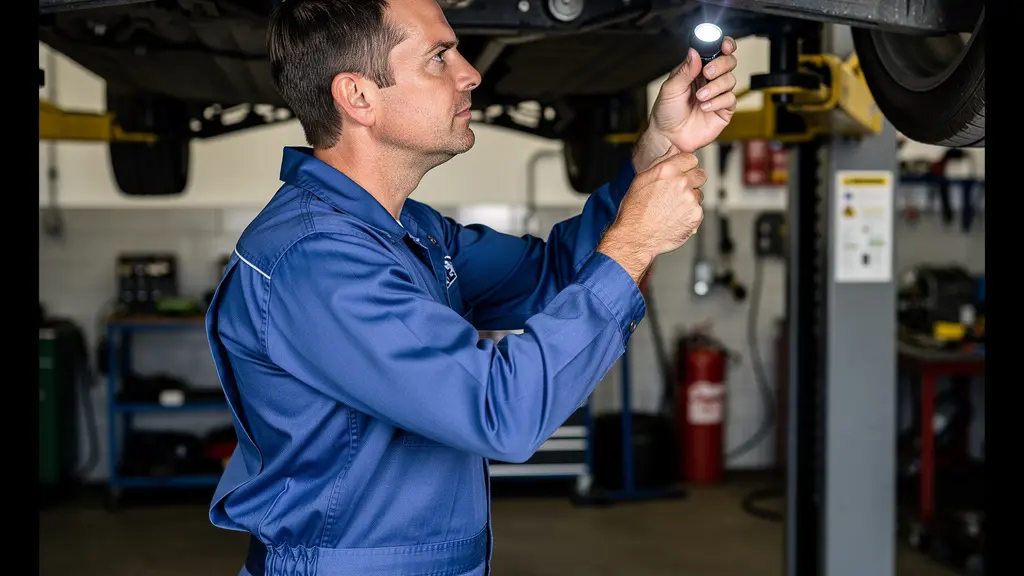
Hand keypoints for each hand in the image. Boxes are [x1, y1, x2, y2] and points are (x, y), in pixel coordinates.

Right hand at [599, 148, 706, 283]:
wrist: (636, 237)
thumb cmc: (635, 211)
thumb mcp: (641, 180)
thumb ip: (662, 162)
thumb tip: (674, 150)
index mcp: (667, 170)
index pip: (691, 159)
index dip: (685, 167)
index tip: (680, 174)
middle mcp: (681, 183)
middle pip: (700, 174)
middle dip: (692, 181)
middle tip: (676, 193)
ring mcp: (691, 200)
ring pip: (699, 194)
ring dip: (690, 199)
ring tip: (671, 209)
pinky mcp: (696, 215)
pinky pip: (698, 210)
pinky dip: (690, 214)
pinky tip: (675, 218)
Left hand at [633, 37, 738, 170]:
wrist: (668, 137)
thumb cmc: (666, 113)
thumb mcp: (670, 88)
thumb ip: (685, 70)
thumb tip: (694, 52)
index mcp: (696, 70)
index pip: (716, 51)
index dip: (724, 45)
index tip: (724, 45)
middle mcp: (709, 80)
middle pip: (729, 62)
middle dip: (720, 65)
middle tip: (707, 73)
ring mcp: (717, 94)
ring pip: (730, 80)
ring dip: (715, 87)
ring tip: (700, 97)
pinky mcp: (723, 110)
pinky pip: (730, 99)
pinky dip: (717, 101)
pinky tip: (704, 107)